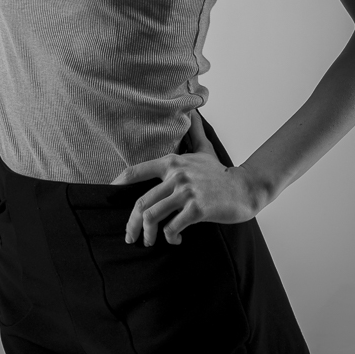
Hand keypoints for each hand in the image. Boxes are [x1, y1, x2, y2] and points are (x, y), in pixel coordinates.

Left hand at [111, 111, 263, 245]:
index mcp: (172, 162)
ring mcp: (187, 192)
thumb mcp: (205, 150)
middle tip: (130, 236)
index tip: (109, 193)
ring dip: (148, 234)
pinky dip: (170, 237)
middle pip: (141, 203)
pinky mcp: (197, 209)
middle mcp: (176, 175)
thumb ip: (195, 133)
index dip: (118, 183)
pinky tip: (176, 239)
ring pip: (153, 216)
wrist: (245, 188)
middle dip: (132, 224)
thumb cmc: (221, 173)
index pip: (136, 171)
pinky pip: (173, 227)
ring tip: (150, 242)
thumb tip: (194, 111)